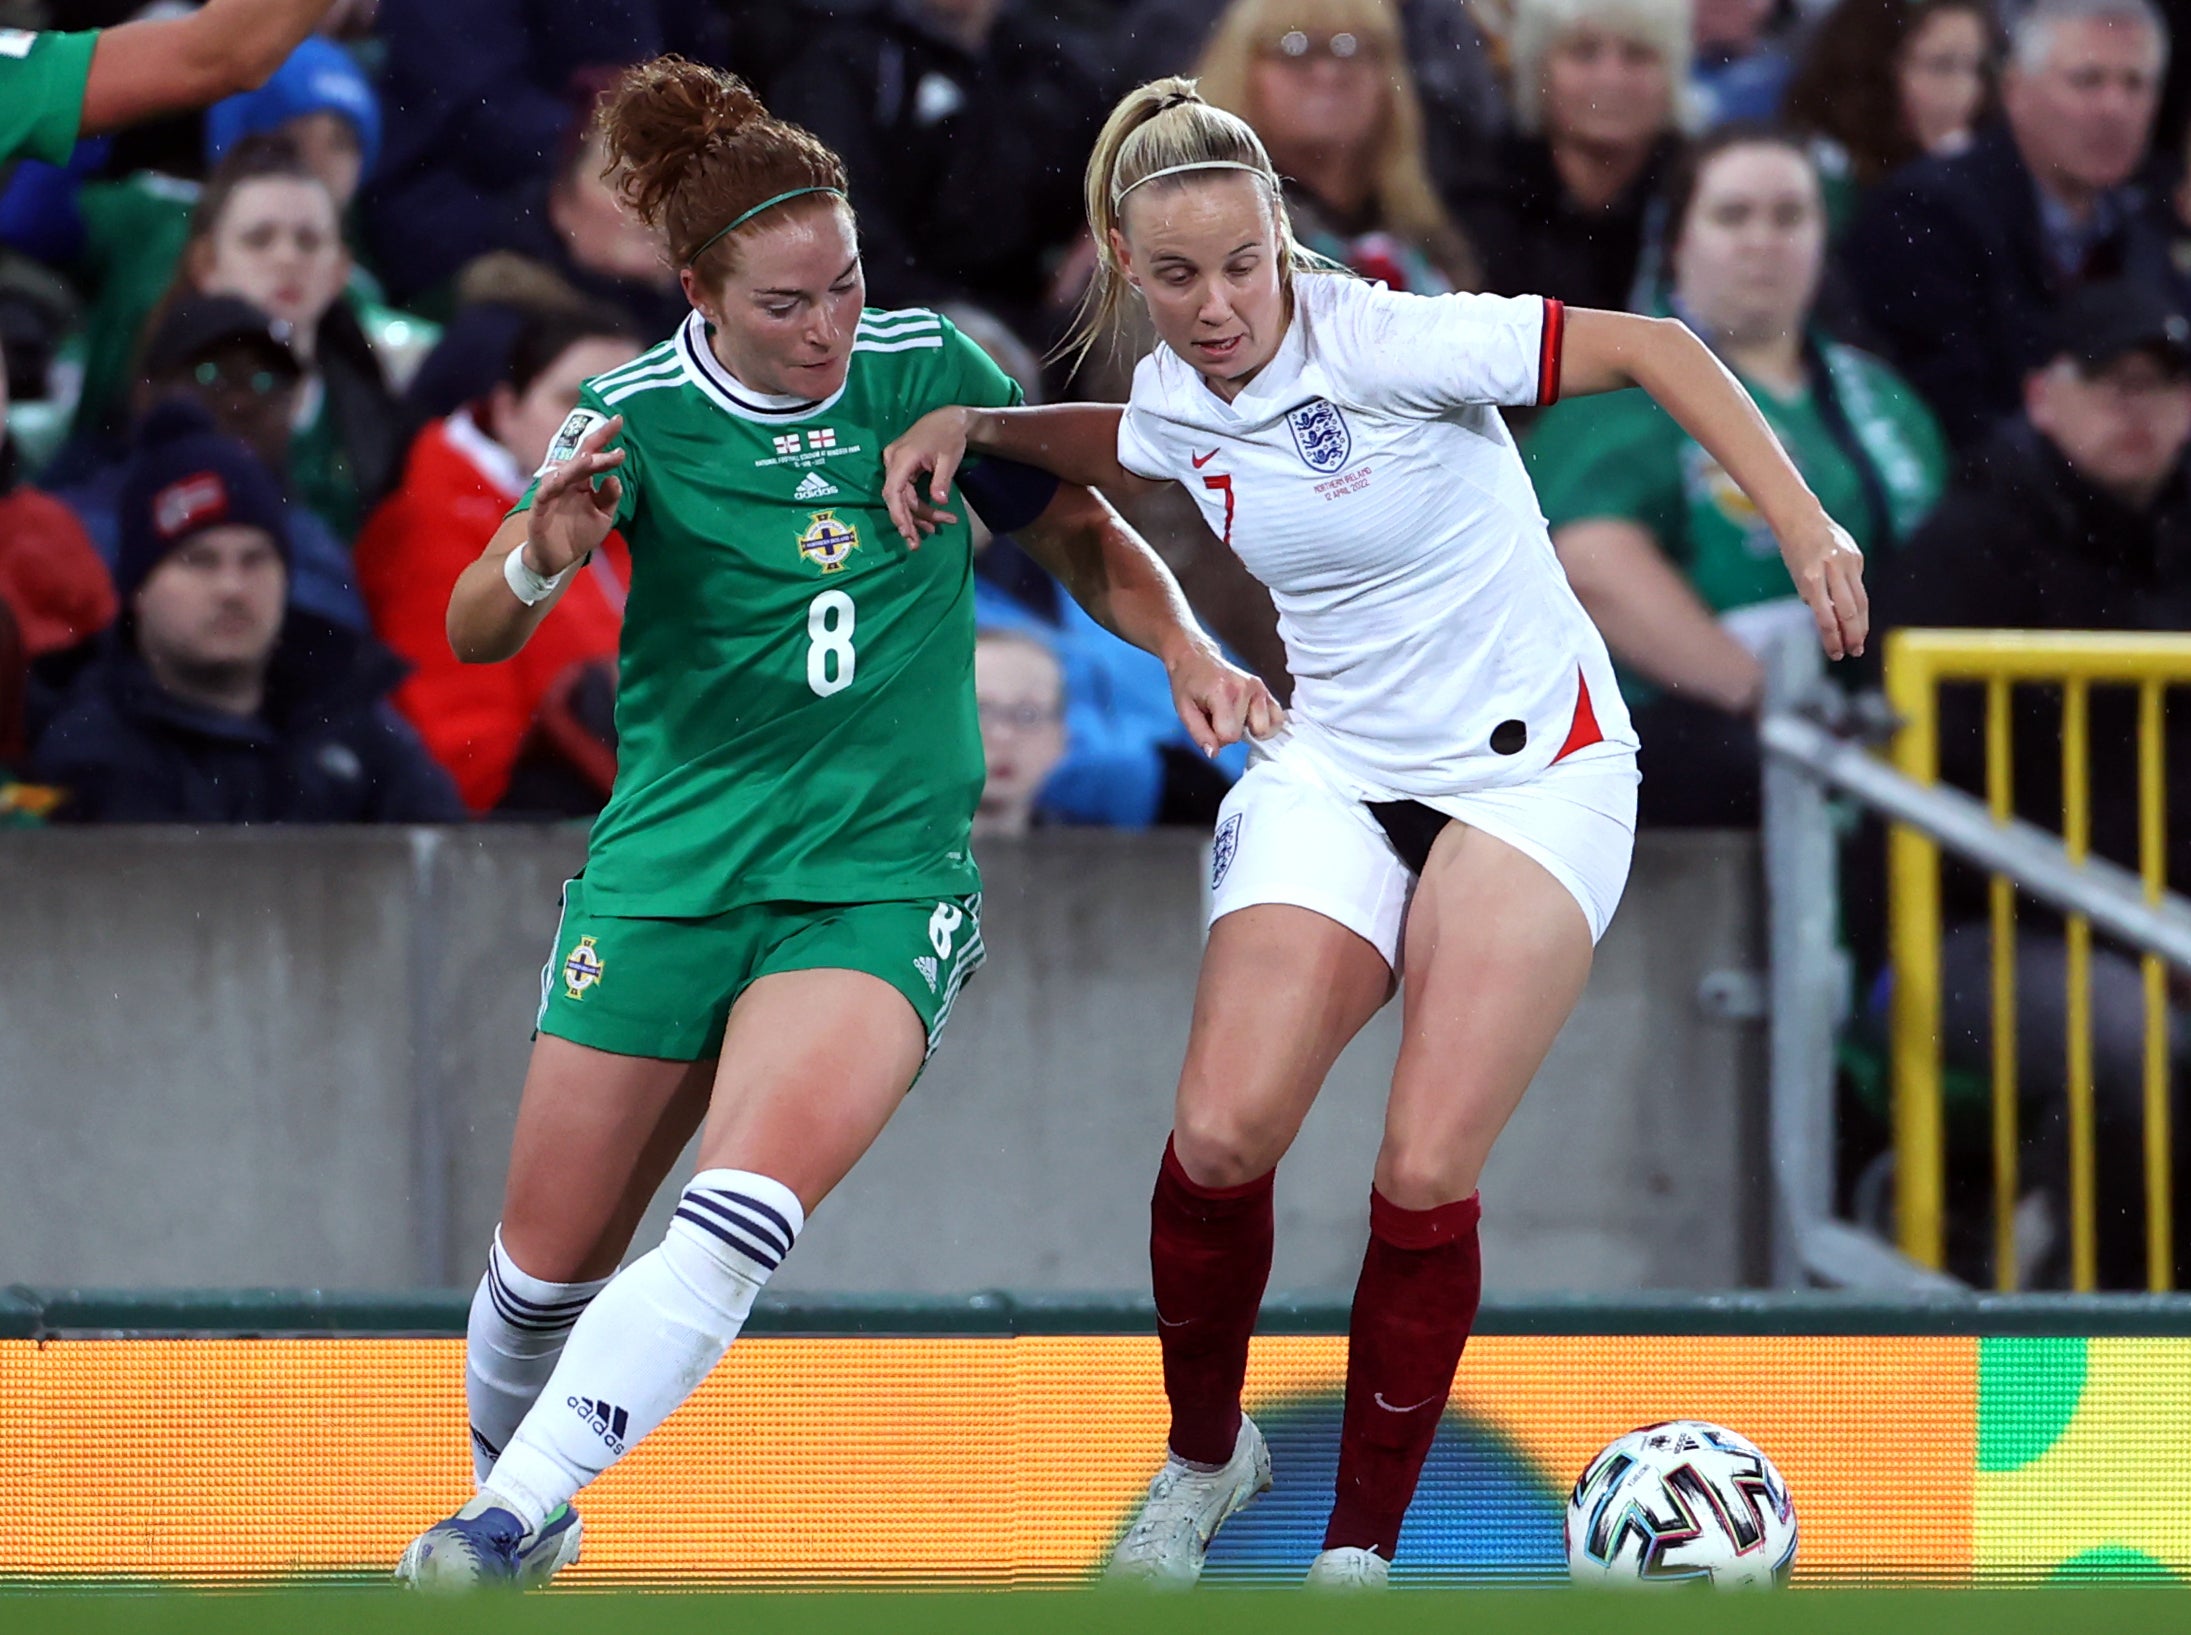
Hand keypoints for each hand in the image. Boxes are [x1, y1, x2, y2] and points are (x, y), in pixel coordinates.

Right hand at [524, 414, 625, 575]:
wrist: (556, 559)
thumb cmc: (577, 534)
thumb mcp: (603, 518)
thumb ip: (610, 498)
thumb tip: (614, 478)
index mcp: (582, 481)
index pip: (593, 454)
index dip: (606, 438)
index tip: (620, 420)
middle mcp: (567, 481)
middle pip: (581, 455)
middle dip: (598, 439)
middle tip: (615, 424)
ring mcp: (552, 492)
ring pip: (565, 471)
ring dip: (579, 463)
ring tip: (593, 456)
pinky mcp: (539, 507)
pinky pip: (546, 492)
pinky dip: (553, 484)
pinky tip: (563, 477)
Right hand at [882, 408, 971, 547]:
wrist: (949, 419)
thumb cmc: (949, 435)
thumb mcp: (949, 458)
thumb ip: (942, 480)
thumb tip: (940, 501)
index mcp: (902, 457)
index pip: (892, 490)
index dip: (897, 513)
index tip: (906, 531)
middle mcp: (893, 461)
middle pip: (896, 498)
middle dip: (908, 521)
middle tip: (916, 544)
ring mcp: (895, 464)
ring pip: (903, 497)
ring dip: (918, 515)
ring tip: (935, 529)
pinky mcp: (902, 468)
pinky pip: (906, 491)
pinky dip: (917, 505)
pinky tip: (930, 518)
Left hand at [1166, 640, 1284, 755]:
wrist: (1197, 658)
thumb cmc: (1189, 682)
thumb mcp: (1184, 710)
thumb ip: (1199, 735)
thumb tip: (1214, 754)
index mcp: (1223, 692)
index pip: (1230, 736)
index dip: (1217, 738)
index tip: (1208, 723)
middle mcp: (1246, 688)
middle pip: (1248, 733)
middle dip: (1232, 733)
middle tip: (1219, 717)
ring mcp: (1259, 688)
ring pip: (1265, 728)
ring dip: (1249, 728)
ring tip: (1234, 716)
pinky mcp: (1266, 690)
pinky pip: (1277, 718)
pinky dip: (1265, 724)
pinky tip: (1249, 719)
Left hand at [1782, 515, 1867, 660]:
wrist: (1802, 518)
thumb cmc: (1795, 552)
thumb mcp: (1797, 577)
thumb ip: (1814, 599)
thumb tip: (1831, 623)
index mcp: (1810, 577)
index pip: (1825, 617)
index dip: (1832, 639)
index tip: (1835, 654)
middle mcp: (1831, 569)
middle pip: (1848, 610)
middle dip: (1852, 635)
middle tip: (1853, 652)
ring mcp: (1847, 562)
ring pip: (1860, 600)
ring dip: (1861, 625)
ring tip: (1859, 642)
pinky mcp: (1858, 557)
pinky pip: (1859, 586)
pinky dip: (1858, 603)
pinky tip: (1857, 618)